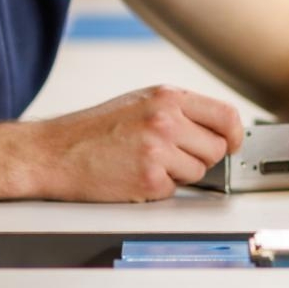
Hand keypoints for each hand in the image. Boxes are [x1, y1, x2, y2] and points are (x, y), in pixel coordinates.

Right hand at [22, 85, 244, 201]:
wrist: (54, 152)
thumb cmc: (95, 129)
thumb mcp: (140, 102)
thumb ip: (179, 110)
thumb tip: (218, 128)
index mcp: (167, 97)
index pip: (226, 115)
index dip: (234, 135)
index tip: (233, 144)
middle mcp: (166, 119)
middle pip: (216, 148)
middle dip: (199, 156)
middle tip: (170, 155)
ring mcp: (158, 150)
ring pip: (198, 172)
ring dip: (178, 174)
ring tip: (145, 162)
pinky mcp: (149, 180)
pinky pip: (174, 190)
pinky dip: (158, 189)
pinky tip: (134, 175)